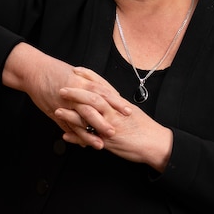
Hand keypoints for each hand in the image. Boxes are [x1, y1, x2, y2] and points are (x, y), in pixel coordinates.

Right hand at [0, 44, 131, 144]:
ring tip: (102, 143)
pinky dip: (76, 135)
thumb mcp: (75, 74)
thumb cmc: (54, 70)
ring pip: (81, 118)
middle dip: (108, 118)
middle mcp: (75, 91)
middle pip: (95, 105)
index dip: (116, 102)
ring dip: (92, 132)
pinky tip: (84, 144)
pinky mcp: (55, 110)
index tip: (128, 110)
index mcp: (82, 81)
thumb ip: (89, 84)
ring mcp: (65, 102)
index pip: (103, 91)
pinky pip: (67, 125)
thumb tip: (106, 92)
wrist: (33, 70)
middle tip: (119, 129)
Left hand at [55, 67, 172, 170]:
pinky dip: (77, 137)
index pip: (102, 86)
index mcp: (119, 104)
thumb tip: (107, 99)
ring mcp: (111, 126)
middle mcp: (114, 112)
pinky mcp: (109, 140)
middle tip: (61, 87)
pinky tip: (64, 136)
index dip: (89, 77)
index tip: (77, 69)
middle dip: (76, 92)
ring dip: (72, 114)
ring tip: (57, 110)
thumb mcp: (130, 112)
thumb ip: (117, 106)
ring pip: (89, 116)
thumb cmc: (145, 128)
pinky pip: (90, 138)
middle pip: (93, 98)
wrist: (156, 144)